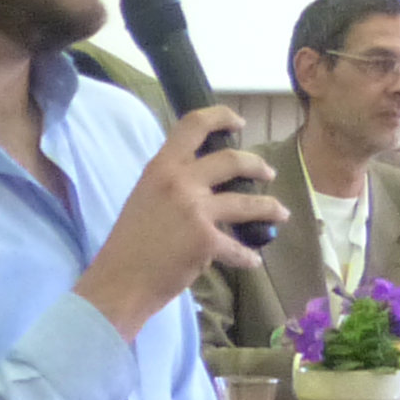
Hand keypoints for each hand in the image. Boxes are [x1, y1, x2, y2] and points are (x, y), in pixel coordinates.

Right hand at [78, 111, 277, 329]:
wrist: (119, 282)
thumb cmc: (127, 245)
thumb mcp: (144, 198)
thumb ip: (170, 183)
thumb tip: (200, 181)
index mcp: (161, 167)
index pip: (193, 125)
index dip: (221, 117)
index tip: (238, 122)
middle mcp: (180, 181)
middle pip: (232, 160)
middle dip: (257, 165)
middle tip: (268, 172)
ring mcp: (195, 209)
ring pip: (248, 202)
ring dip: (269, 207)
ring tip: (280, 212)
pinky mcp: (206, 240)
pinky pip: (237, 247)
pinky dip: (247, 256)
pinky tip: (252, 261)